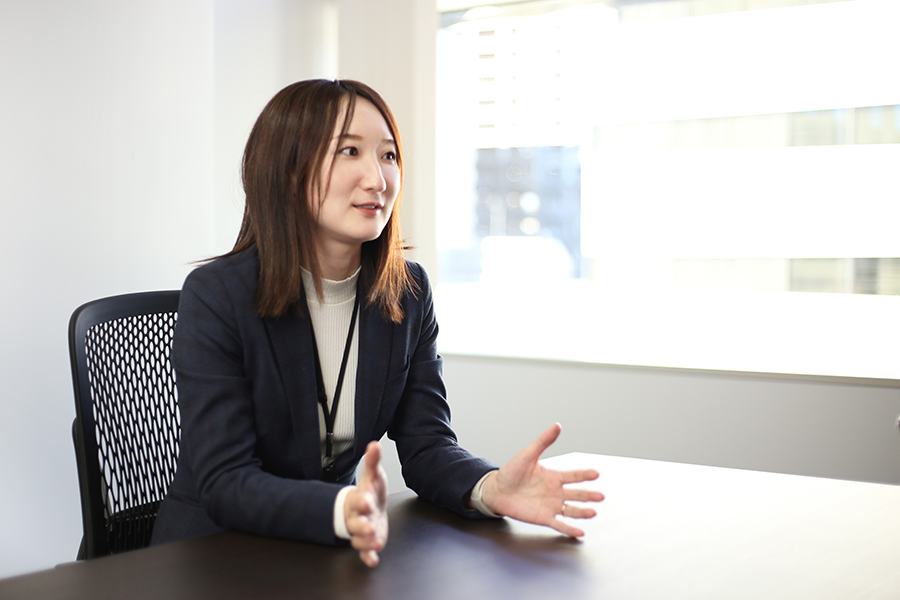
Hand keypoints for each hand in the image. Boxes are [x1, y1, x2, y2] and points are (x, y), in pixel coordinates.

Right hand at [344, 441, 388, 566]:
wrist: (366, 507)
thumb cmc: (369, 491)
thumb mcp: (373, 476)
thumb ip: (373, 462)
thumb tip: (374, 444)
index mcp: (359, 500)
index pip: (358, 500)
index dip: (362, 501)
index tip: (366, 500)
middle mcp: (357, 517)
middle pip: (355, 523)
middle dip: (361, 525)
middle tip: (370, 527)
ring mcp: (362, 531)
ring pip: (359, 539)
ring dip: (366, 542)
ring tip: (376, 542)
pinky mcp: (367, 543)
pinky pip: (364, 552)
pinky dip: (368, 557)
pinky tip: (373, 561)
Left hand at [481, 423, 604, 537]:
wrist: (496, 490)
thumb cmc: (512, 471)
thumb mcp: (528, 454)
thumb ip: (543, 441)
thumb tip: (557, 425)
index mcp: (553, 477)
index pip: (573, 476)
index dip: (584, 475)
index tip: (596, 473)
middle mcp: (555, 492)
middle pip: (576, 494)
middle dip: (589, 495)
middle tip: (601, 496)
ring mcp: (551, 505)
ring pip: (571, 510)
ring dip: (582, 512)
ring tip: (593, 512)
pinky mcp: (543, 517)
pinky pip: (559, 524)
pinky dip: (569, 529)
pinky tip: (579, 532)